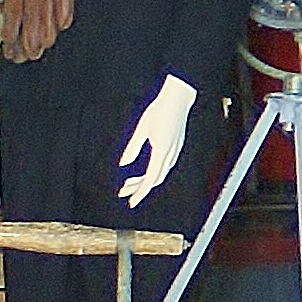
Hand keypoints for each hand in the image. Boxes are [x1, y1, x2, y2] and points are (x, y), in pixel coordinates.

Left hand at [117, 75, 199, 205]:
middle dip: (139, 188)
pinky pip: (163, 166)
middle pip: (154, 180)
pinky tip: (144, 172)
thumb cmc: (159, 111)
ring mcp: (174, 152)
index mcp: (161, 151)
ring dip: (145, 181)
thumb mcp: (141, 129)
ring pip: (159, 174)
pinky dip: (152, 173)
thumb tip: (123, 164)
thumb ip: (133, 147)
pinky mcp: (175, 147)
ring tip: (129, 183)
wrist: (178, 99)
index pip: (149, 180)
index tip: (130, 201)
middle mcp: (170, 155)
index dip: (139, 193)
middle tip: (124, 192)